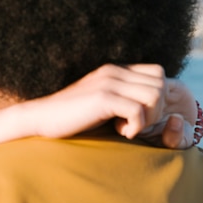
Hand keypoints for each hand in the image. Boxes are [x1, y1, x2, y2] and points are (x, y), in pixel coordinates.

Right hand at [31, 64, 194, 146]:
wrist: (40, 118)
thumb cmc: (70, 118)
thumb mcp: (100, 103)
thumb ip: (121, 97)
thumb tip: (149, 107)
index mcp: (115, 71)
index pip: (158, 73)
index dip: (158, 97)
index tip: (141, 116)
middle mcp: (114, 72)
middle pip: (162, 84)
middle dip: (156, 110)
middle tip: (135, 124)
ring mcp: (108, 83)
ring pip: (155, 96)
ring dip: (147, 118)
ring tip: (127, 128)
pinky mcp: (102, 98)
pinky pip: (138, 110)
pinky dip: (135, 126)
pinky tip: (119, 132)